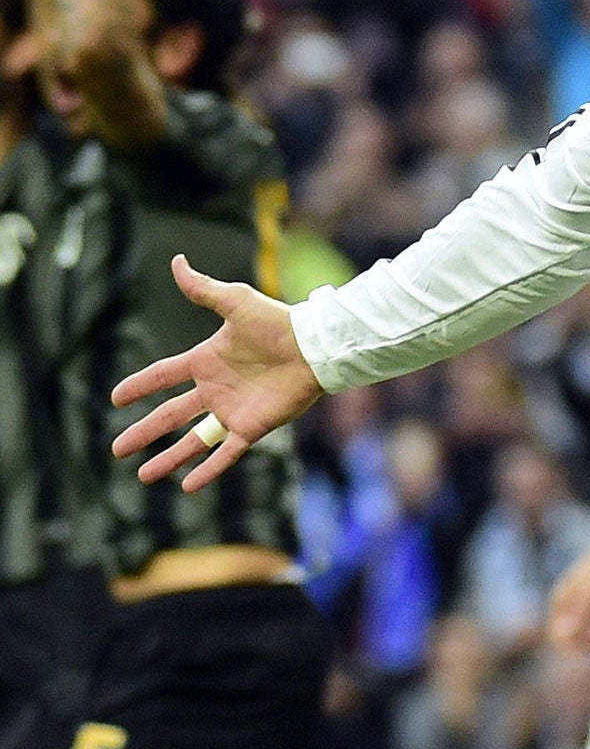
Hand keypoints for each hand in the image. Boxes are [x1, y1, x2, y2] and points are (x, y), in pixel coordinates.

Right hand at [111, 255, 323, 490]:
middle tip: (117, 449)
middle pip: (170, 415)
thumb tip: (176, 261)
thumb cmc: (278, 322)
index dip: (139, 385)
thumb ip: (203, 289)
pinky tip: (188, 487)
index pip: (164, 375)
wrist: (315, 347)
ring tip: (143, 475)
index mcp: (206, 360)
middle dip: (143, 432)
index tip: (115, 398)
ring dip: (169, 458)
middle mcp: (215, 389)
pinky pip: (226, 453)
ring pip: (193, 441)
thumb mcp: (236, 302)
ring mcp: (232, 410)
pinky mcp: (253, 427)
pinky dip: (207, 470)